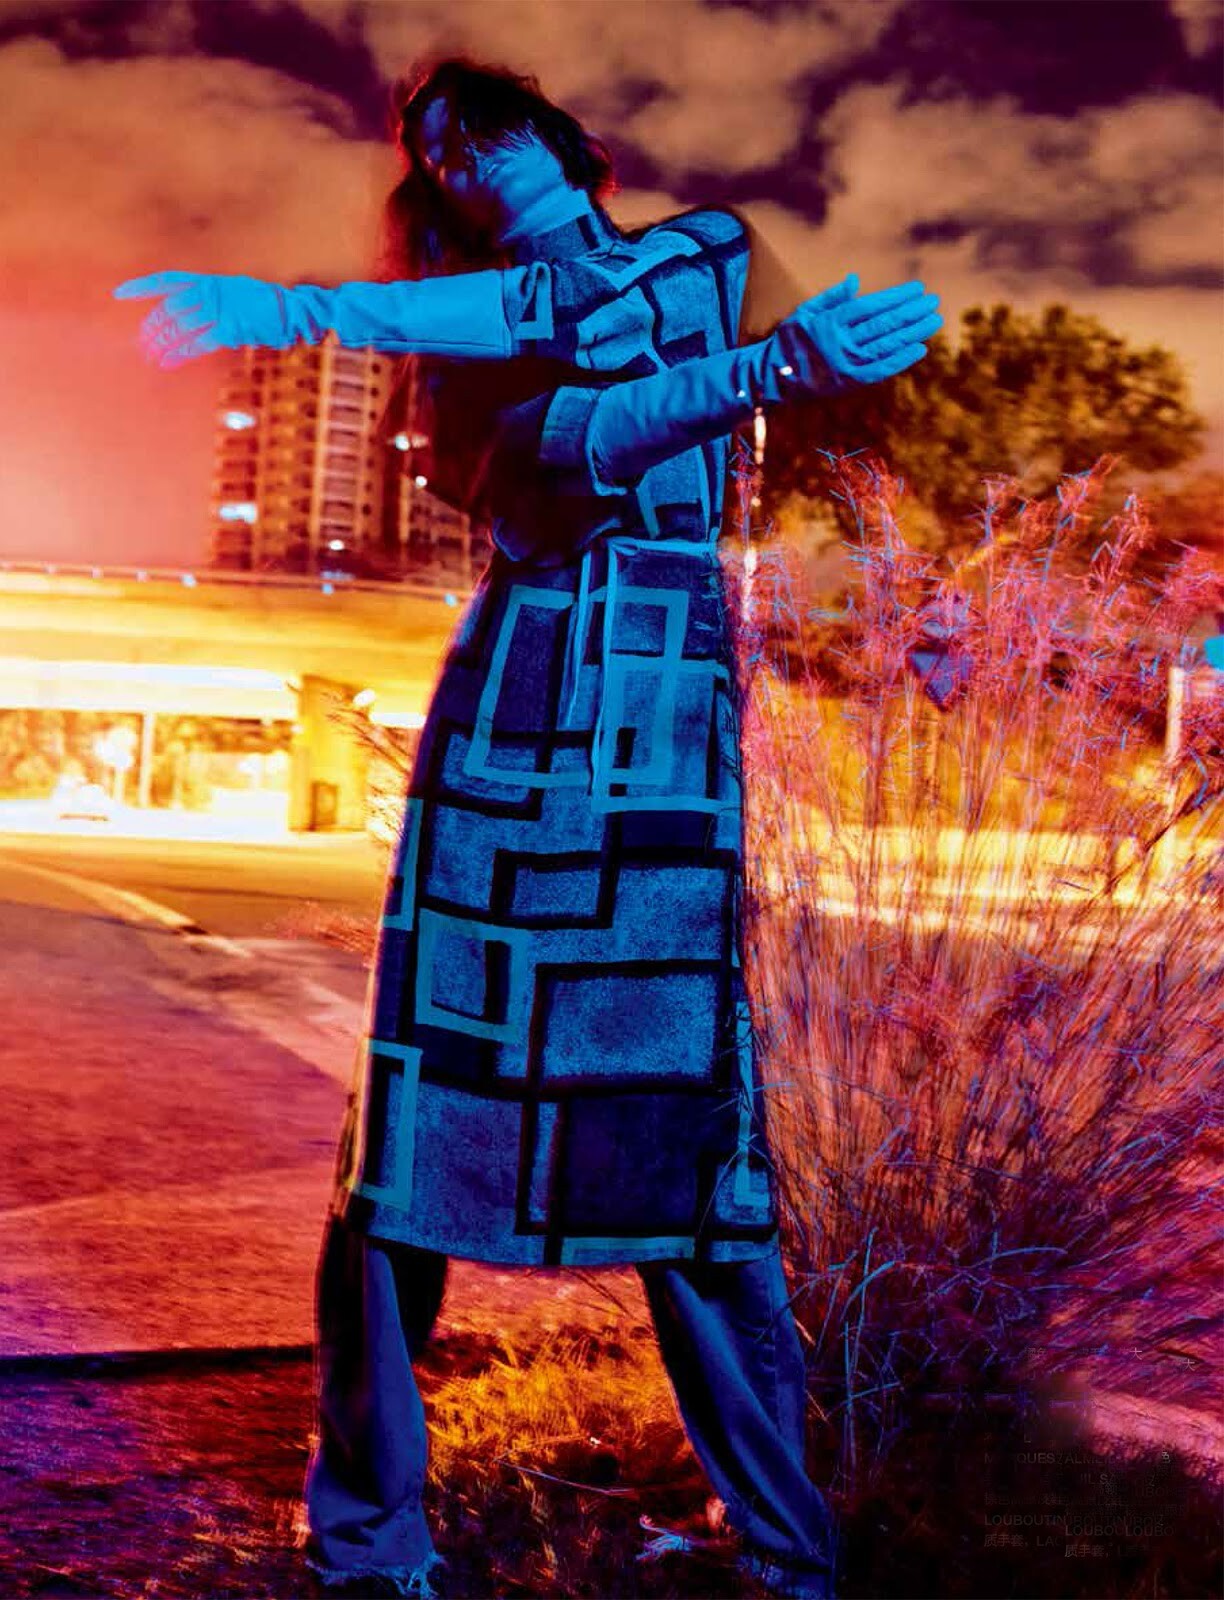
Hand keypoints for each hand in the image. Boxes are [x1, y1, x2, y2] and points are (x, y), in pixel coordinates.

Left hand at [112, 271, 290, 367]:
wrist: (290, 309)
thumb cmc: (264, 303)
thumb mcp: (234, 292)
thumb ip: (211, 299)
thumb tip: (189, 314)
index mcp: (209, 281)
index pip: (166, 281)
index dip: (142, 287)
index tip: (119, 294)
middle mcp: (210, 292)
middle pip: (169, 309)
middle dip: (152, 327)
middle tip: (141, 343)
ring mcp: (219, 310)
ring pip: (179, 327)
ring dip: (161, 343)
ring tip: (149, 356)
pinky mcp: (229, 329)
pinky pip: (197, 343)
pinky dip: (179, 354)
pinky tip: (167, 362)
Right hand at [766, 274, 942, 399]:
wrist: (772, 378)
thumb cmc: (789, 341)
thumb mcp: (804, 312)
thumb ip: (831, 297)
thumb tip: (855, 280)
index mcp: (831, 321)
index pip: (872, 306)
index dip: (897, 297)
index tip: (917, 289)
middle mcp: (842, 342)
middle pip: (883, 324)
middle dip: (911, 312)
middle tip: (933, 302)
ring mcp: (847, 363)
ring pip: (886, 345)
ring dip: (912, 333)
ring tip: (933, 321)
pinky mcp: (850, 382)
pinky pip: (880, 370)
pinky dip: (900, 360)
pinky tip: (918, 349)